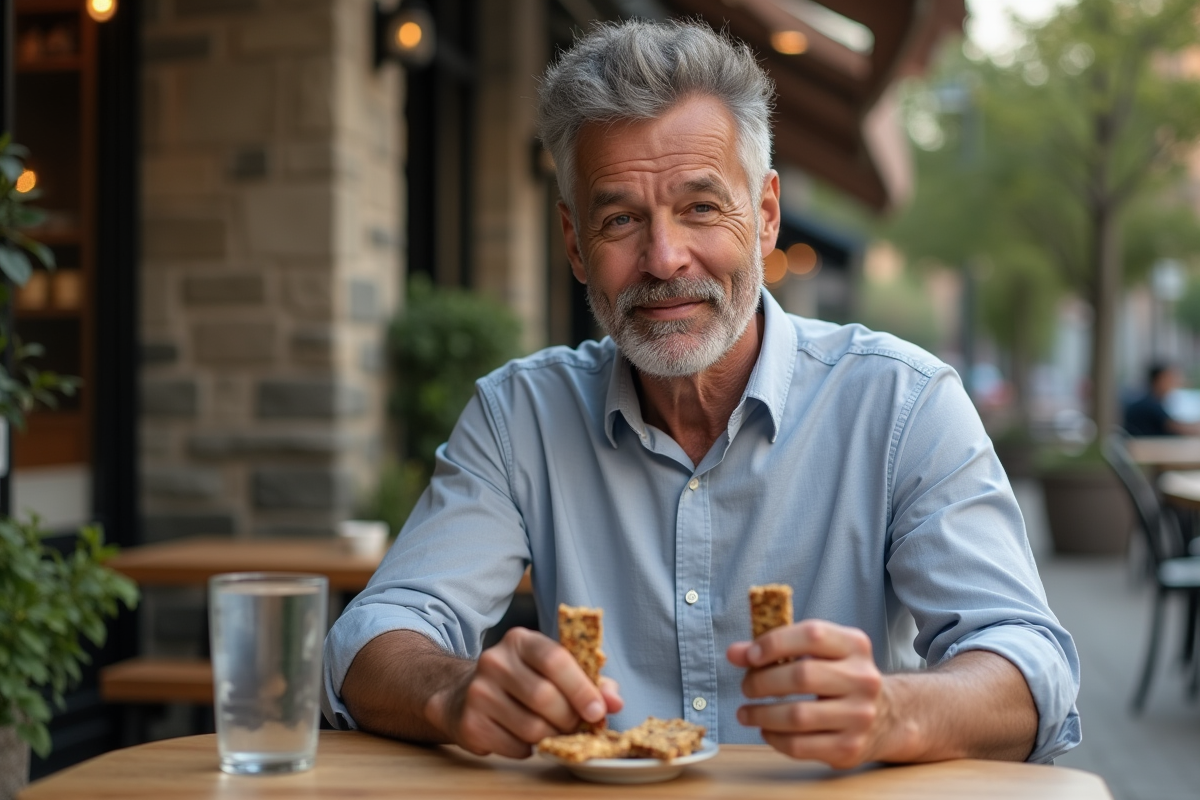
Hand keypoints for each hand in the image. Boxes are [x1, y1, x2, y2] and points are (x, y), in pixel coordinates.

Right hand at [428, 627, 623, 757]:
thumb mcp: (553, 669)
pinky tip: (525, 738)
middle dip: (568, 718)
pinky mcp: (470, 723)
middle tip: (576, 725)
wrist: (464, 694)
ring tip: (553, 732)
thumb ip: (588, 681)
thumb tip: (615, 702)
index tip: (598, 711)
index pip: (555, 659)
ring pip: (531, 727)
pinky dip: (529, 749)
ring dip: (551, 737)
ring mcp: (478, 692)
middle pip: (544, 696)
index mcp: (520, 640)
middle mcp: (495, 661)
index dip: (580, 688)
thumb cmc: (523, 680)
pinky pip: (514, 747)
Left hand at [727, 619, 893, 768]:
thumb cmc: (840, 677)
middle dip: (763, 681)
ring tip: (745, 712)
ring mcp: (859, 716)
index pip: (812, 635)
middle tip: (747, 686)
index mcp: (855, 646)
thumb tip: (734, 653)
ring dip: (761, 714)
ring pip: (797, 716)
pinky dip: (774, 738)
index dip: (774, 642)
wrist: (886, 717)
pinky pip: (800, 746)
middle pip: (801, 676)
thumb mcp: (819, 653)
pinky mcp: (849, 748)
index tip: (749, 655)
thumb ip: (777, 648)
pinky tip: (766, 729)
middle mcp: (863, 679)